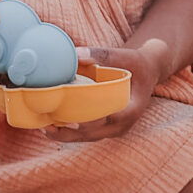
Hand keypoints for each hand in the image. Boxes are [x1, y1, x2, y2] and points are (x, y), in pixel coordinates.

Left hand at [48, 39, 172, 141]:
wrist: (149, 71)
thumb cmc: (136, 63)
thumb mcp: (123, 55)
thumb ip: (100, 55)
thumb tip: (75, 54)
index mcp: (132, 108)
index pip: (111, 120)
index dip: (91, 122)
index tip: (70, 121)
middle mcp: (124, 123)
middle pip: (94, 133)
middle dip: (70, 132)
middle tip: (46, 126)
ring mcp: (117, 128)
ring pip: (89, 137)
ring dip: (67, 135)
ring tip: (44, 127)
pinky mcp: (109, 128)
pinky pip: (89, 134)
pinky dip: (72, 132)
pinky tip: (53, 125)